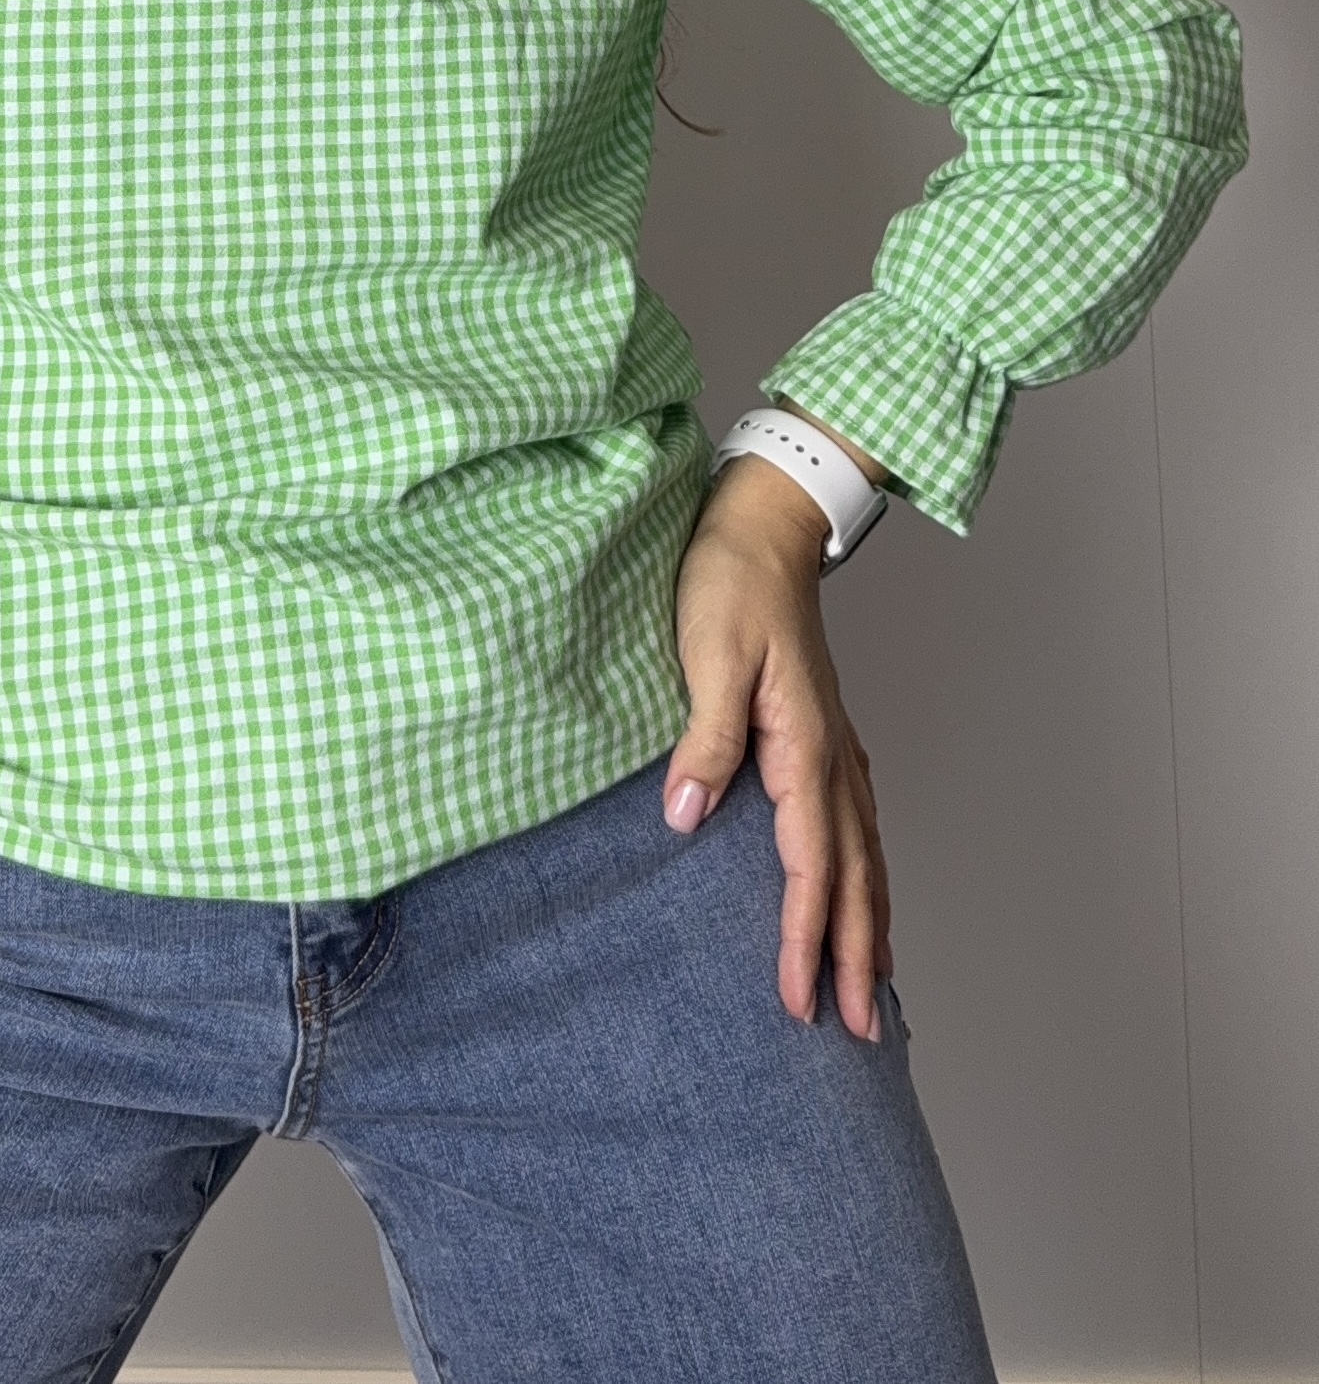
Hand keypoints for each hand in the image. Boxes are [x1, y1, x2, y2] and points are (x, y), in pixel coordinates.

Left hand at [661, 450, 891, 1039]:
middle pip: (854, 877)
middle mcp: (832, 755)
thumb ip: (702, 737)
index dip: (805, 940)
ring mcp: (837, 745)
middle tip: (857, 1035)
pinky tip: (865, 889)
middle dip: (857, 959)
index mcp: (803, 745)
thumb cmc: (729, 581)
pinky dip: (867, 872)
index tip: (798, 1003)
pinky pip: (857, 823)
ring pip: (866, 855)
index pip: (809, 866)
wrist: (764, 525)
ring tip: (876, 989)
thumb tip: (684, 816)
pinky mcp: (825, 733)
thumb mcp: (706, 652)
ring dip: (873, 924)